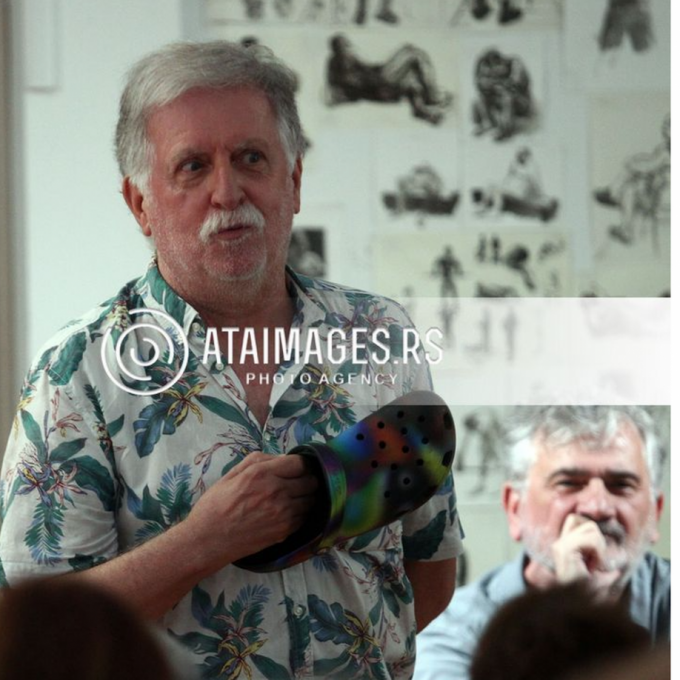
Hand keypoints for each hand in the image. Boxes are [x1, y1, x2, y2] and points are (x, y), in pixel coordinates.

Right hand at [186, 452, 318, 571]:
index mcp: (262, 474)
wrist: (207, 540)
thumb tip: (282, 458)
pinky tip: (287, 512)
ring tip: (293, 498)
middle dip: (305, 479)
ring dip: (305, 496)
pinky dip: (301, 512)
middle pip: (310, 481)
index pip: (299, 463)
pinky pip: (305, 516)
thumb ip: (258, 460)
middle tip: (295, 483)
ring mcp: (283, 513)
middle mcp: (277, 491)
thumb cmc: (215, 504)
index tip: (294, 468)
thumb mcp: (232, 474)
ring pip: (311, 499)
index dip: (299, 464)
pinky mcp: (285, 531)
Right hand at [551, 514, 620, 599]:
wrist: (573, 608)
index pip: (575, 519)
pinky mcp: (564, 549)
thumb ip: (606, 574)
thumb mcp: (599, 582)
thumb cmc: (585, 598)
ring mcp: (560, 545)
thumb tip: (619, 569)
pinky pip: (591, 540)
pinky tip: (594, 566)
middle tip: (596, 560)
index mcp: (563, 547)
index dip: (589, 527)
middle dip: (598, 539)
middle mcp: (559, 543)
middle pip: (585, 521)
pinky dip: (599, 552)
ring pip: (591, 528)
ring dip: (600, 547)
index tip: (596, 551)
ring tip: (595, 564)